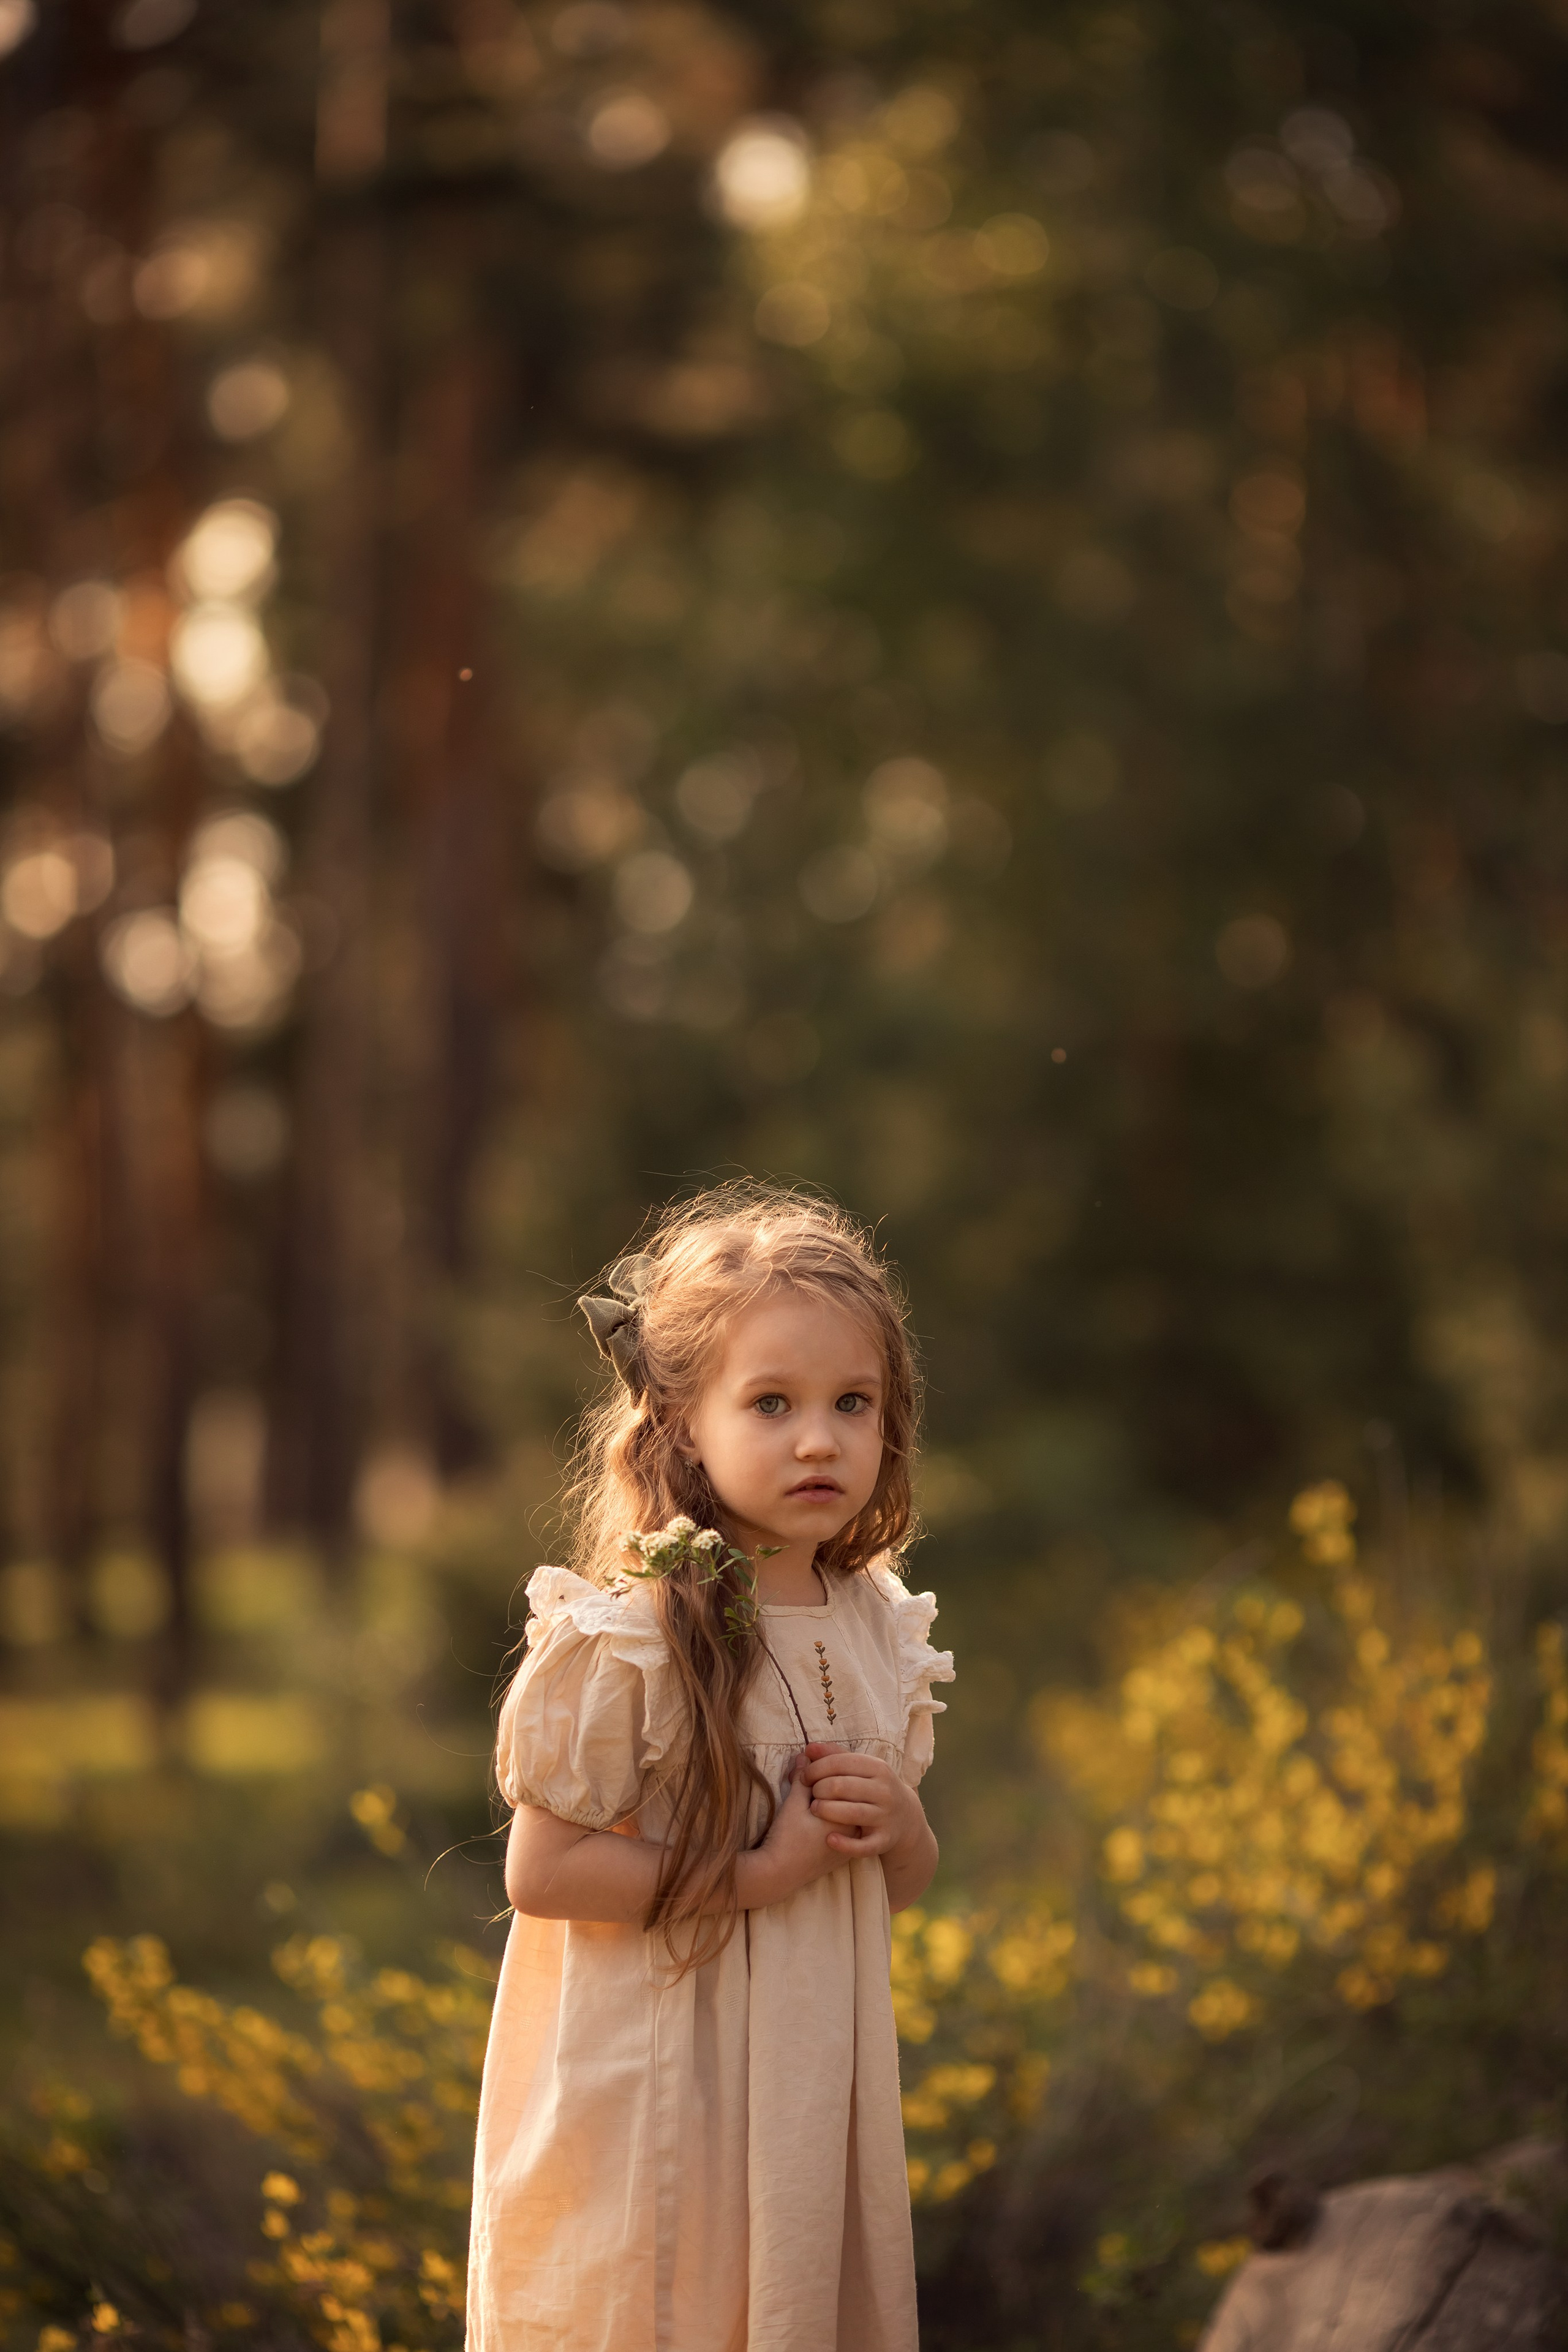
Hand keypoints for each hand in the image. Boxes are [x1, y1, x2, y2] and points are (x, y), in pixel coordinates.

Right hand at [744, 1750, 852, 1905]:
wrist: (778, 1874)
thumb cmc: (787, 1839)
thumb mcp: (794, 1804)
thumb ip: (803, 1779)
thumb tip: (804, 1757)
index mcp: (848, 1816)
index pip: (844, 1781)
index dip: (824, 1766)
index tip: (807, 1761)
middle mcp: (854, 1830)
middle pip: (845, 1796)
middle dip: (827, 1780)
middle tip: (804, 1774)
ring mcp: (847, 1844)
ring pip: (843, 1811)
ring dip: (829, 1797)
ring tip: (806, 1789)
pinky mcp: (838, 1854)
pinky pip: (839, 1827)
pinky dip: (829, 1814)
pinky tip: (813, 1808)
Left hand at [799, 1742, 926, 1861]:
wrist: (905, 1816)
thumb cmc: (873, 1787)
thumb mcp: (861, 1768)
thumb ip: (835, 1756)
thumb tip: (809, 1748)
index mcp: (878, 1768)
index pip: (840, 1763)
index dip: (817, 1768)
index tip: (804, 1776)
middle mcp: (884, 1791)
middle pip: (843, 1787)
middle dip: (819, 1789)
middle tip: (810, 1794)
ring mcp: (886, 1816)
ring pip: (852, 1813)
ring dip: (827, 1811)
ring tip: (813, 1809)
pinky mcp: (884, 1840)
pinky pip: (864, 1845)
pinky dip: (846, 1844)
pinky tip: (829, 1839)